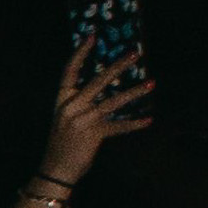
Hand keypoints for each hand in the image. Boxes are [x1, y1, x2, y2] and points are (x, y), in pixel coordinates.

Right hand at [37, 39, 155, 183]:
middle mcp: (72, 108)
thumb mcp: (66, 119)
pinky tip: (148, 120)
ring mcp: (84, 121)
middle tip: (135, 53)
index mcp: (62, 101)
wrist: (56, 171)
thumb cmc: (61, 144)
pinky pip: (118, 127)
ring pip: (113, 102)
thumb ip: (81, 103)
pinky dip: (134, 124)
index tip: (92, 36)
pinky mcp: (94, 135)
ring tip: (151, 83)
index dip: (80, 53)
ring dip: (134, 92)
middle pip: (98, 81)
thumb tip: (106, 88)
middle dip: (118, 66)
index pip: (69, 71)